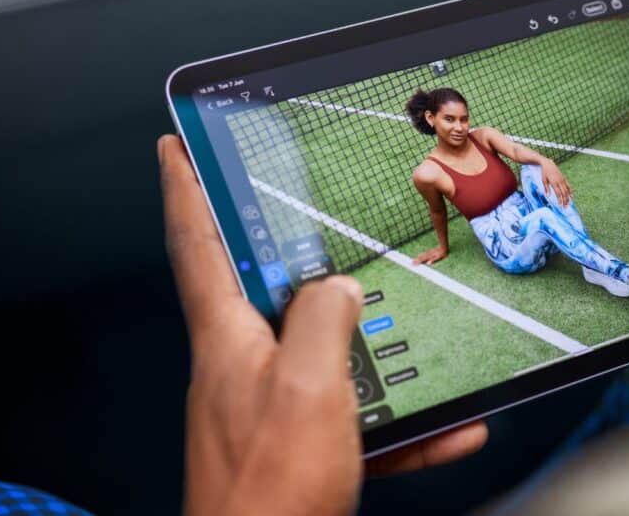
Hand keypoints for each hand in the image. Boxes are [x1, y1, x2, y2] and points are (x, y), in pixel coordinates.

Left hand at [158, 135, 486, 515]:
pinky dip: (400, 419)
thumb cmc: (271, 490)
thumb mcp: (308, 385)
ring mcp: (271, 406)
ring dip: (372, 347)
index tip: (178, 148)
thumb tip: (336, 287)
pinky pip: (356, 416)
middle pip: (263, 289)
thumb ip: (323, 318)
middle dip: (290, 253)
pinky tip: (450, 425)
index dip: (186, 188)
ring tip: (412, 335)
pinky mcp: (301, 444)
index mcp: (229, 338)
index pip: (197, 242)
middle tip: (314, 220)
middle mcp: (243, 365)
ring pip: (324, 354)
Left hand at [540, 159, 572, 206]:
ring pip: (567, 190)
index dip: (559, 199)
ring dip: (568, 197)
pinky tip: (572, 196)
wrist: (548, 164)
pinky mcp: (564, 178)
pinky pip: (568, 186)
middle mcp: (559, 181)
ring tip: (568, 204)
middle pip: (564, 193)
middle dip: (565, 200)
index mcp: (554, 182)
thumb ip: (546, 188)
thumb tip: (548, 196)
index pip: (558, 193)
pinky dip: (570, 191)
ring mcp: (562, 180)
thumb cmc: (544, 172)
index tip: (560, 205)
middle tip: (565, 207)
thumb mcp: (544, 180)